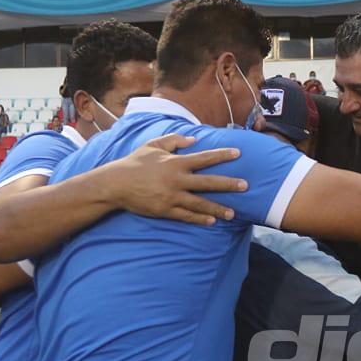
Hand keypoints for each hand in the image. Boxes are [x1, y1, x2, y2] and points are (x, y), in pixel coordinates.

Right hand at [108, 134, 247, 225]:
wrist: (115, 184)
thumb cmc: (135, 162)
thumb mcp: (153, 146)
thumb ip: (174, 140)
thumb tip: (194, 139)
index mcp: (175, 163)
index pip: (204, 158)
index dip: (222, 155)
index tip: (238, 153)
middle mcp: (176, 180)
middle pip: (207, 182)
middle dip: (228, 184)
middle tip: (245, 185)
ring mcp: (171, 197)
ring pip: (199, 204)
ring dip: (217, 209)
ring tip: (233, 214)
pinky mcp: (165, 211)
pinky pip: (185, 216)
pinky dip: (199, 219)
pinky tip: (211, 221)